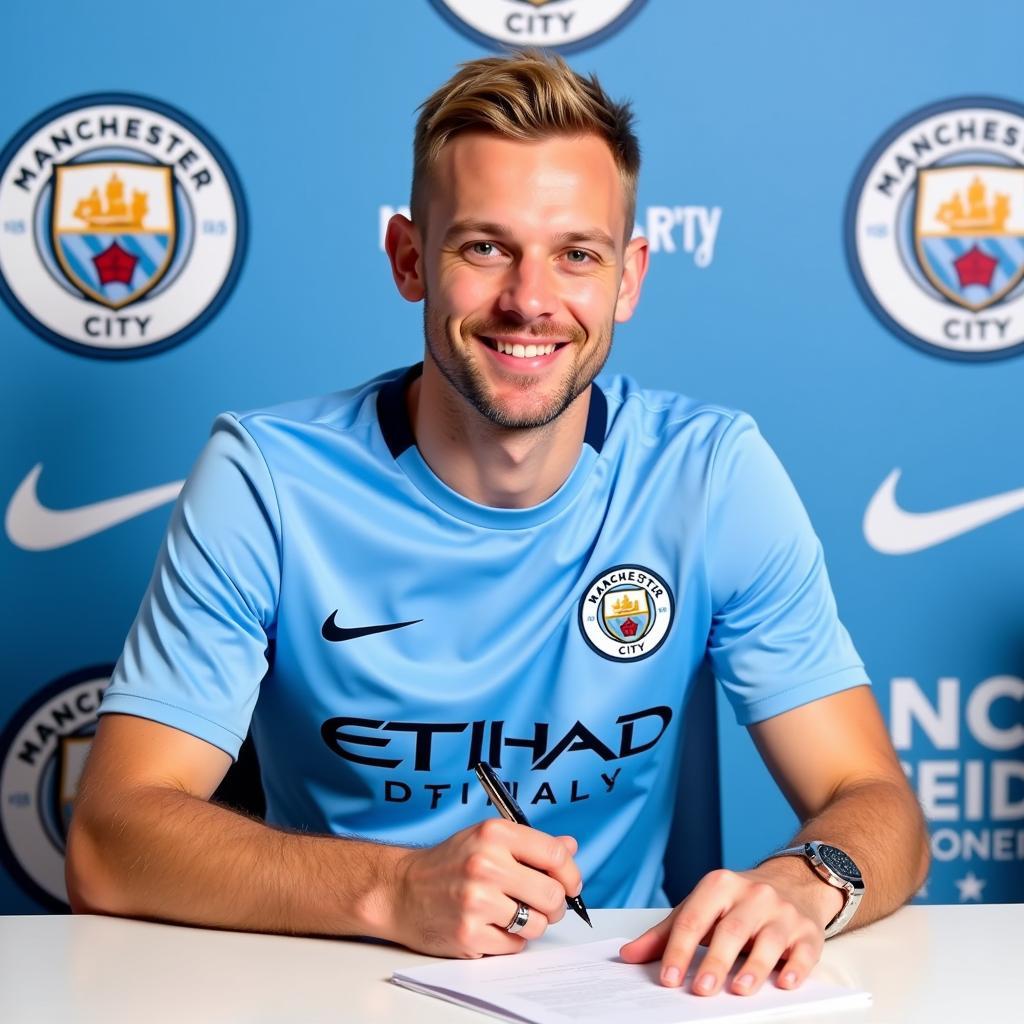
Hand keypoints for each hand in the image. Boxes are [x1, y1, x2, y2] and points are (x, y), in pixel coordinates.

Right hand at [389, 819, 581, 957]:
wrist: (401, 890)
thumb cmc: (448, 863)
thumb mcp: (486, 839)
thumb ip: (530, 844)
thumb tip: (571, 846)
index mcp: (494, 834)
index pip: (555, 854)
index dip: (571, 873)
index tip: (570, 884)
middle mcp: (486, 865)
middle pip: (552, 894)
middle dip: (555, 904)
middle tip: (544, 904)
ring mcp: (477, 901)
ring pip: (537, 924)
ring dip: (532, 924)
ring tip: (513, 914)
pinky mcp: (469, 934)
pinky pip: (514, 945)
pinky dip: (510, 940)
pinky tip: (492, 925)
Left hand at [619, 861, 841, 995]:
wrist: (792, 881)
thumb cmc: (738, 901)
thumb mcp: (701, 907)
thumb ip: (666, 933)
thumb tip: (628, 956)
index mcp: (719, 885)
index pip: (695, 919)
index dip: (679, 950)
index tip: (668, 979)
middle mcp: (753, 895)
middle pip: (731, 930)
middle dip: (715, 960)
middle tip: (701, 989)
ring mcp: (783, 912)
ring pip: (768, 940)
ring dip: (754, 967)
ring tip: (738, 990)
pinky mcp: (808, 931)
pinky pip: (803, 951)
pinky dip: (795, 968)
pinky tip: (785, 983)